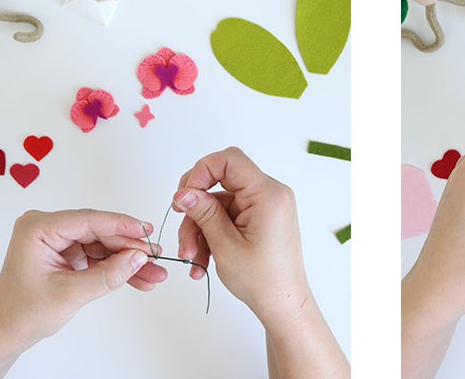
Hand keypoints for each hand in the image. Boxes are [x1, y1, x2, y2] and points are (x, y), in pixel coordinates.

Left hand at [0, 209, 165, 339]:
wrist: (10, 330)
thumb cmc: (25, 311)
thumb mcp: (70, 294)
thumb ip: (107, 275)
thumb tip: (138, 258)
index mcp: (37, 228)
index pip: (86, 220)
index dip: (120, 225)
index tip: (146, 231)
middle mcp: (46, 228)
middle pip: (98, 231)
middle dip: (128, 247)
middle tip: (157, 256)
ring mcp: (57, 240)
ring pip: (102, 244)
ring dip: (127, 260)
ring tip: (154, 272)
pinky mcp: (66, 253)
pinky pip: (97, 256)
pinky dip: (115, 268)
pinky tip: (138, 277)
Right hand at [172, 147, 306, 321]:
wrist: (282, 305)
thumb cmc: (262, 280)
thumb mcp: (225, 245)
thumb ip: (203, 213)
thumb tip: (183, 193)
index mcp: (267, 195)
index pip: (229, 160)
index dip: (201, 171)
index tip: (184, 197)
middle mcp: (269, 195)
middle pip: (219, 185)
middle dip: (196, 210)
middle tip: (181, 230)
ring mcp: (264, 208)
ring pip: (218, 205)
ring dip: (200, 230)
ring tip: (192, 259)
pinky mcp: (258, 220)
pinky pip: (226, 218)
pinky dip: (211, 236)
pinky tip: (202, 261)